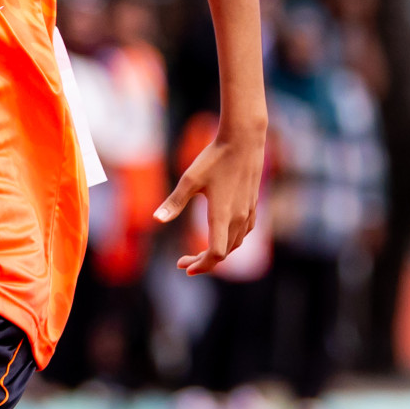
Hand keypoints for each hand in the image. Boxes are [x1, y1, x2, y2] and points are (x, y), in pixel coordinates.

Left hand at [153, 131, 263, 274]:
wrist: (244, 141)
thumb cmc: (215, 158)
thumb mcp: (190, 179)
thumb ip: (174, 202)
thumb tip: (156, 219)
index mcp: (222, 216)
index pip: (216, 254)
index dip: (201, 265)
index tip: (184, 267)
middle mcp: (238, 218)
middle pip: (224, 253)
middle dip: (203, 261)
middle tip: (183, 262)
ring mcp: (248, 212)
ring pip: (235, 243)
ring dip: (218, 252)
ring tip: (199, 252)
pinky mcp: (253, 205)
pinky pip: (244, 232)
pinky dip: (231, 240)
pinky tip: (220, 234)